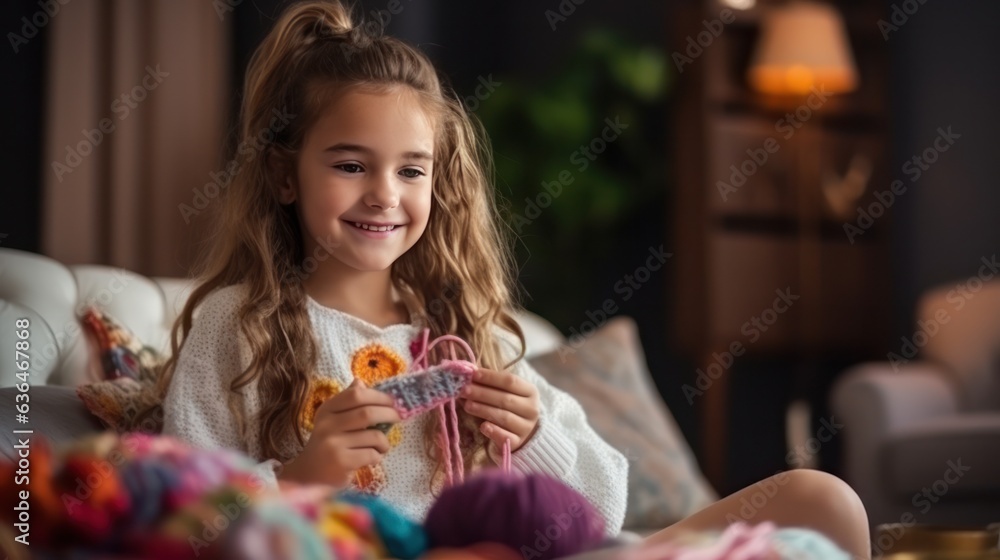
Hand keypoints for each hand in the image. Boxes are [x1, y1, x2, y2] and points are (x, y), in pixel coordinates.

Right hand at [279, 378, 400, 488]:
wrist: (308, 476)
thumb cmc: (327, 445)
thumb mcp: (332, 420)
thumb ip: (346, 402)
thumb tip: (361, 382)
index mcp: (327, 410)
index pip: (355, 395)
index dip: (378, 396)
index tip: (392, 401)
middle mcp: (327, 424)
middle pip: (367, 413)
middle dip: (389, 414)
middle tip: (398, 418)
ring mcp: (333, 444)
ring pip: (373, 436)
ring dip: (384, 441)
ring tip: (382, 446)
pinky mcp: (341, 462)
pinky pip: (371, 454)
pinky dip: (378, 455)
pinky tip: (374, 457)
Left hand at [460, 368, 539, 454]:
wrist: (524, 432)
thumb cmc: (511, 407)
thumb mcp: (508, 392)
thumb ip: (492, 383)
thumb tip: (470, 373)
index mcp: (530, 391)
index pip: (510, 381)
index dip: (490, 377)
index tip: (472, 374)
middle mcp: (531, 409)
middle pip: (505, 399)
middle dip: (482, 393)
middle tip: (464, 390)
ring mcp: (526, 427)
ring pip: (504, 417)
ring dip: (484, 410)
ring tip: (467, 405)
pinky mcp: (518, 442)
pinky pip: (506, 437)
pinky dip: (494, 431)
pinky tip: (483, 426)